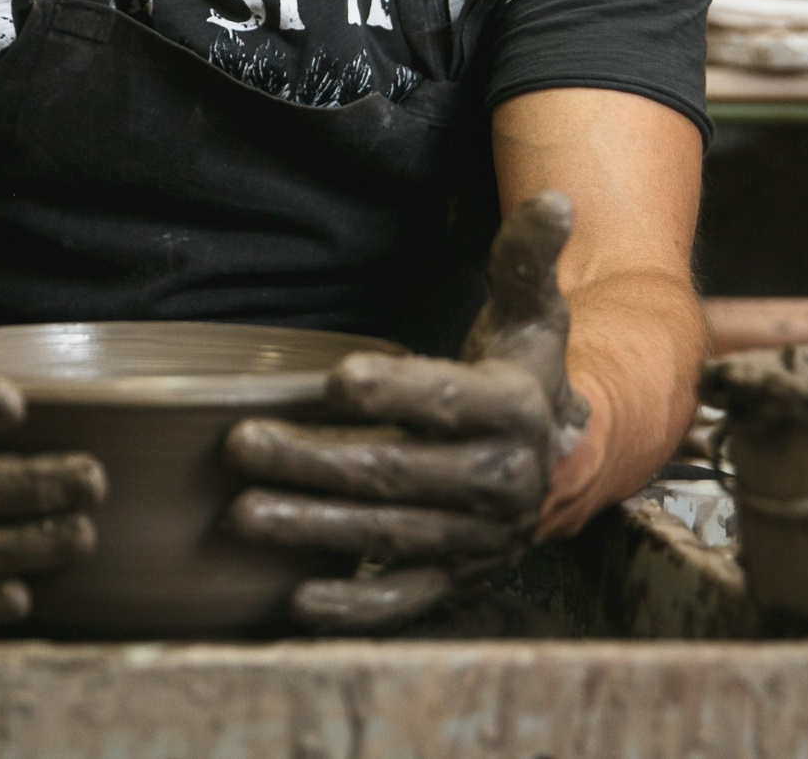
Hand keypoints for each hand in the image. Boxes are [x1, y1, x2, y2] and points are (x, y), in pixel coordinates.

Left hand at [223, 192, 590, 632]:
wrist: (564, 457)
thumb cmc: (523, 373)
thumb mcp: (531, 312)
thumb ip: (526, 257)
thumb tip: (557, 199)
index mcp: (513, 412)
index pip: (448, 402)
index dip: (395, 392)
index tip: (335, 381)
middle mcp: (500, 483)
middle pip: (399, 473)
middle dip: (316, 462)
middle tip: (242, 445)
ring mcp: (476, 541)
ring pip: (389, 539)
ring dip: (314, 529)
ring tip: (243, 514)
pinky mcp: (457, 580)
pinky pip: (403, 601)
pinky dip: (353, 608)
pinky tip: (295, 599)